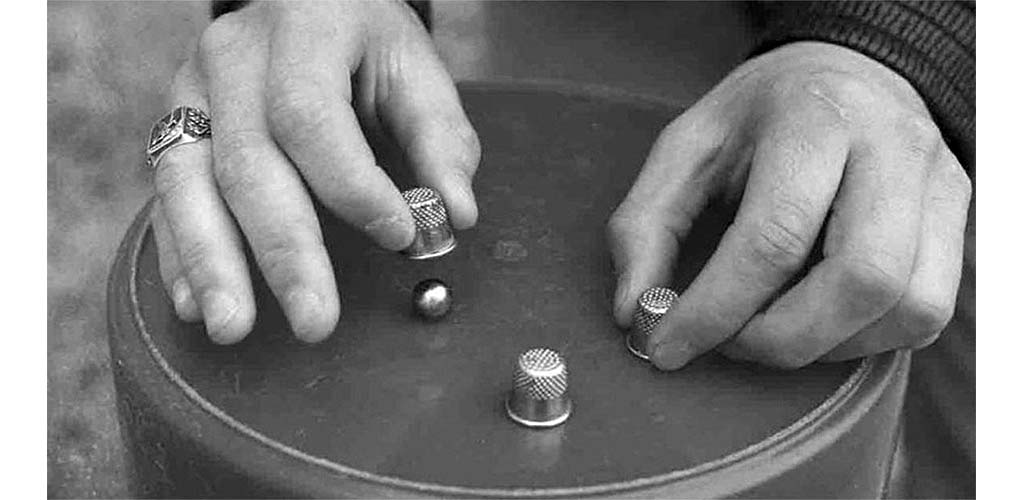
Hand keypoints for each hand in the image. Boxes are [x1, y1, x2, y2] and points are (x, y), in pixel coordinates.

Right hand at [151, 1, 479, 343]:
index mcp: (304, 26)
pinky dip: (180, 255)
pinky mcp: (174, 128)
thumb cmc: (366, 44)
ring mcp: (192, 91)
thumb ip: (439, 139)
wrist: (303, 4)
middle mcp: (234, 56)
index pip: (310, 114)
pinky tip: (195, 304)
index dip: (351, 184)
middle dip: (284, 250)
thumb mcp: (415, 69)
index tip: (399, 236)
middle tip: (315, 321)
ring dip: (212, 264)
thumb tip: (456, 216)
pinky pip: (166, 197)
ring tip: (233, 328)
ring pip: (187, 182)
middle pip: (248, 161)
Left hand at [608, 42, 970, 369]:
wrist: (841, 76)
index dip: (715, 308)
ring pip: (909, 306)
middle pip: (861, 279)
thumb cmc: (759, 119)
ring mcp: (938, 186)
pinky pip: (928, 315)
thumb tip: (635, 311)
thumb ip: (646, 225)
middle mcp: (892, 148)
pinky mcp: (957, 221)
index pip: (774, 235)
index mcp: (814, 120)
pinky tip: (816, 321)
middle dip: (781, 338)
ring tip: (769, 332)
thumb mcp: (685, 149)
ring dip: (827, 345)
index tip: (667, 344)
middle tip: (728, 344)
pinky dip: (866, 340)